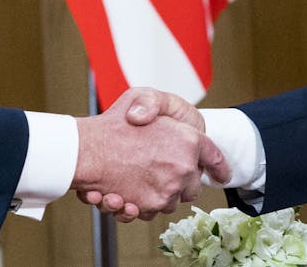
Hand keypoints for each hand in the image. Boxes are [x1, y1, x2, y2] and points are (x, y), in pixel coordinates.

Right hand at [71, 87, 229, 220]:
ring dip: (160, 194)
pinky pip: (152, 211)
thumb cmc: (112, 122)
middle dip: (182, 182)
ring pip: (172, 201)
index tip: (222, 174)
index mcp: (189, 140)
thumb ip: (158, 104)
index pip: (215, 157)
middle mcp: (183, 167)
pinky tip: (125, 196)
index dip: (219, 167)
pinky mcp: (149, 206)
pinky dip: (141, 206)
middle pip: (193, 186)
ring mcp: (168, 189)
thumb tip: (165, 123)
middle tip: (162, 171)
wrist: (84, 149)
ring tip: (138, 181)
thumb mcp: (141, 95)